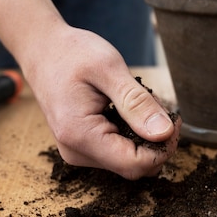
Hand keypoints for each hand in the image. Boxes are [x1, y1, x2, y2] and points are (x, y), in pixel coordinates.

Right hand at [0, 0, 181, 178]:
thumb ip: (137, 103)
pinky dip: (133, 136)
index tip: (174, 119)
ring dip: (146, 139)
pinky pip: (117, 152)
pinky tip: (131, 112)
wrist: (42, 49)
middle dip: (157, 143)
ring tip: (144, 106)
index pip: (135, 164)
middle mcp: (76, 151)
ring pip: (127, 161)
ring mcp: (77, 151)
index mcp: (79, 134)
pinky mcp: (82, 146)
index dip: (164, 147)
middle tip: (165, 110)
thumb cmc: (72, 54)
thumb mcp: (109, 69)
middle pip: (133, 167)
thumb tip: (164, 133)